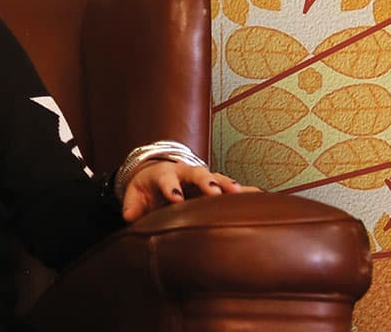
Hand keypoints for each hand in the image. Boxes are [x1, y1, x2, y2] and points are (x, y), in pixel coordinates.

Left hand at [119, 161, 259, 221]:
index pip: (167, 179)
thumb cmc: (147, 189)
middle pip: (198, 174)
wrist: (159, 176)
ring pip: (218, 178)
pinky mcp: (216, 186)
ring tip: (241, 195)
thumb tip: (128, 217)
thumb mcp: (135, 195)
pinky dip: (247, 192)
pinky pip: (233, 188)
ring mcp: (203, 178)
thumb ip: (132, 205)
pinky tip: (262, 197)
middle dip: (206, 182)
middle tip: (214, 192)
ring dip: (229, 185)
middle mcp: (187, 173)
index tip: (176, 198)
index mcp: (164, 174)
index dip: (171, 187)